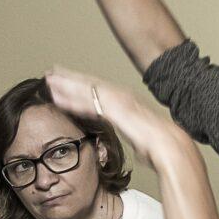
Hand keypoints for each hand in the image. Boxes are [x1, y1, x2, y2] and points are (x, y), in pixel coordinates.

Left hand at [44, 66, 193, 168]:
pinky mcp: (115, 112)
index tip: (64, 79)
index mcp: (125, 101)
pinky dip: (72, 101)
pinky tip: (58, 99)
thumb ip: (127, 127)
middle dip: (68, 78)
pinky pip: (89, 105)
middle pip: (89, 84)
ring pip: (86, 90)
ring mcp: (118, 102)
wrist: (169, 146)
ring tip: (48, 80)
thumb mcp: (137, 132)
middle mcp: (120, 97)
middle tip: (50, 72)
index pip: (98, 89)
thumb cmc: (157, 143)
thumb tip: (129, 133)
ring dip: (66, 85)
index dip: (80, 83)